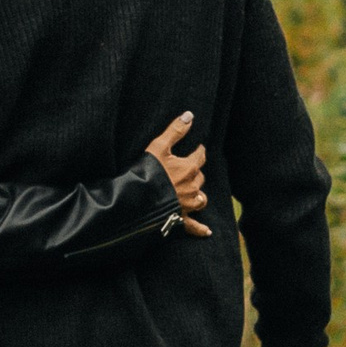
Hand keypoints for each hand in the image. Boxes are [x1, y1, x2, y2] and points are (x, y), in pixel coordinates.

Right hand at [146, 111, 211, 235]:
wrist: (137, 200)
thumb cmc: (148, 171)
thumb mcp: (159, 146)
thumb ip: (175, 131)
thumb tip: (189, 115)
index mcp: (188, 168)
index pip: (200, 156)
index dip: (199, 151)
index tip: (198, 148)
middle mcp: (192, 187)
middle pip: (200, 177)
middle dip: (196, 171)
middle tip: (189, 167)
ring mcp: (187, 205)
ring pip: (200, 198)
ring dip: (198, 193)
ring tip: (194, 191)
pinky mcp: (180, 219)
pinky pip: (193, 226)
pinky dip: (201, 229)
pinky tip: (208, 232)